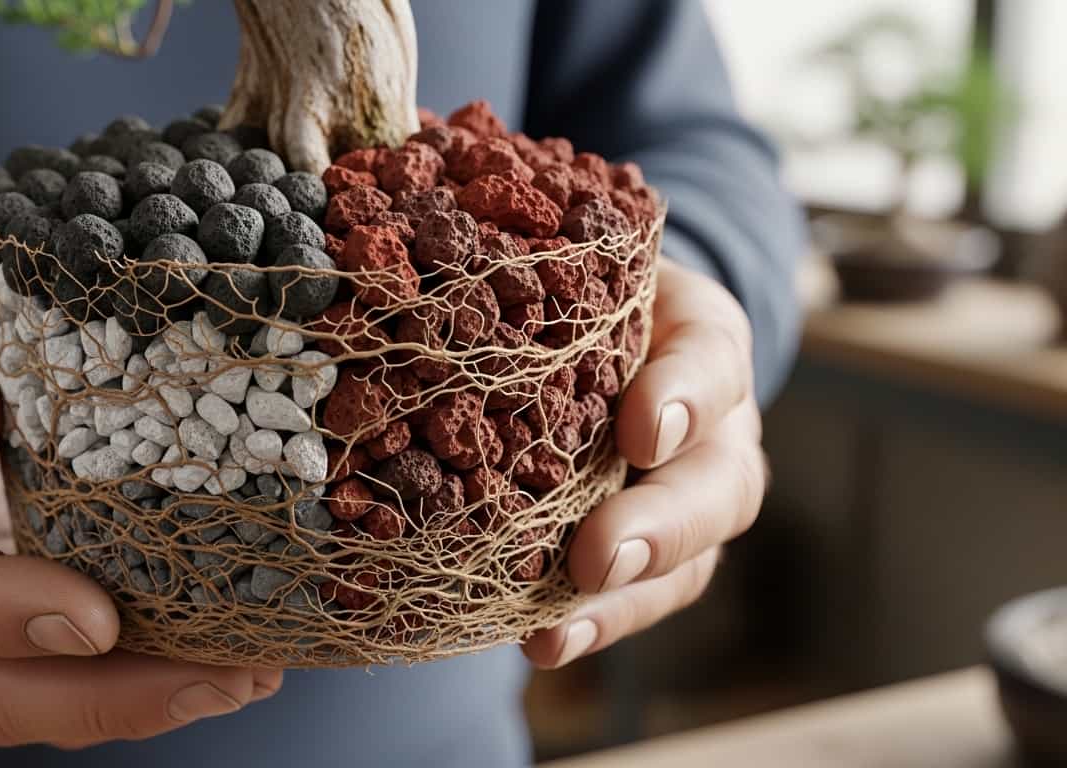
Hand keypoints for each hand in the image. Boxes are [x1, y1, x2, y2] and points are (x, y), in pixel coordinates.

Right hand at [0, 279, 280, 747]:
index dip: (1, 613)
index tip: (99, 619)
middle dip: (105, 698)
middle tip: (222, 677)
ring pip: (34, 702)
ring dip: (142, 701)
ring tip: (248, 674)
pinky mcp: (8, 627)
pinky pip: (68, 675)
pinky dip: (146, 674)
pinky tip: (228, 652)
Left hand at [524, 259, 766, 667]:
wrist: (590, 324)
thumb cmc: (572, 287)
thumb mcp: (571, 260)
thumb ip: (538, 267)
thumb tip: (414, 270)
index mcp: (700, 337)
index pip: (711, 359)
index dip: (683, 396)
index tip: (640, 428)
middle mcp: (712, 426)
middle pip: (717, 484)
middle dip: (661, 527)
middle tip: (598, 558)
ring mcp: (689, 494)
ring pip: (688, 561)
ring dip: (624, 603)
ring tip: (556, 634)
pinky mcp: (653, 548)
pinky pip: (638, 595)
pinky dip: (591, 623)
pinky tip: (540, 643)